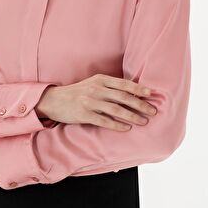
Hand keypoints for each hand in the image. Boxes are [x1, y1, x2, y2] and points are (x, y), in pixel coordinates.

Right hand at [36, 74, 157, 130]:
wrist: (54, 100)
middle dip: (140, 104)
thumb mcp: (93, 84)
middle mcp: (96, 89)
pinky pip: (104, 121)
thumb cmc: (78, 93)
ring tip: (144, 122)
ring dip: (132, 116)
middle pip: (123, 97)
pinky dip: (117, 125)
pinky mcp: (84, 114)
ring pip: (116, 109)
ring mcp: (90, 102)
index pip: (124, 84)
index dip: (139, 89)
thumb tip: (131, 91)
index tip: (151, 94)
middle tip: (153, 111)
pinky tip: (126, 128)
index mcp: (100, 80)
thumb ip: (109, 86)